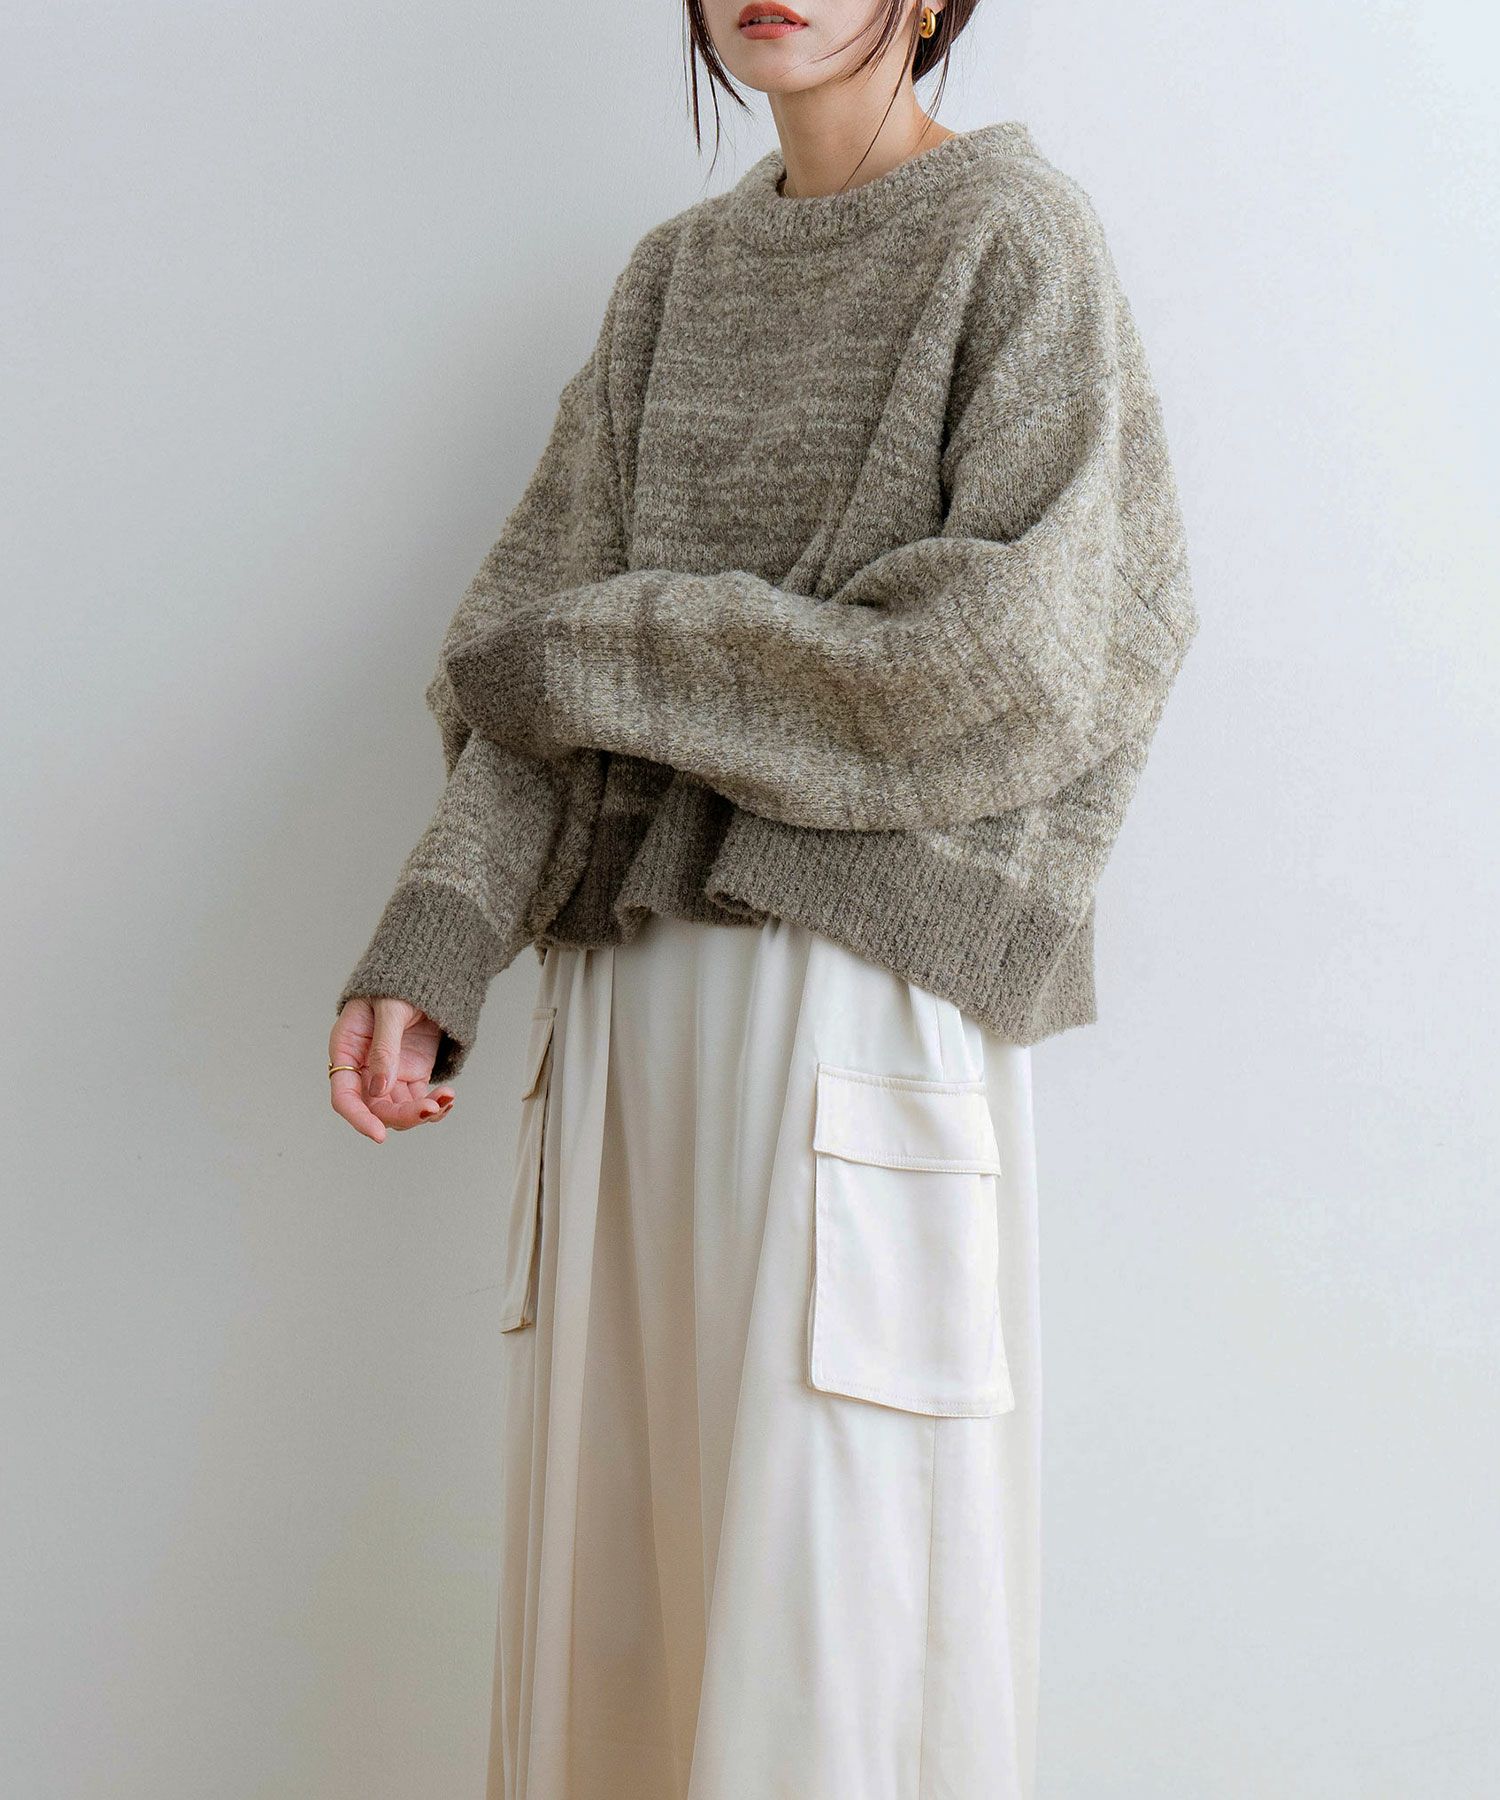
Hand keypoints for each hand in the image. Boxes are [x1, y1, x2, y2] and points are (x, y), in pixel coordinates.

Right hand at [328, 995, 455, 1142]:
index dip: (358, 1118)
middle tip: (430, 1108)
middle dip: (402, 1115)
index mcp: (347, 1049)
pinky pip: (418, 1101)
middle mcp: (363, 1068)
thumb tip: (379, 1089)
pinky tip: (449, 1097)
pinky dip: (434, 1105)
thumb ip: (384, 1048)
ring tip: (447, 1099)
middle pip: (375, 1108)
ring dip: (422, 1112)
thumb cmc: (399, 984)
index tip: (379, 1135)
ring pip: (399, 1110)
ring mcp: (389, 1074)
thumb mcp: (390, 1009)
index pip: (344, 1095)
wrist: (424, 973)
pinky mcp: (412, 1074)